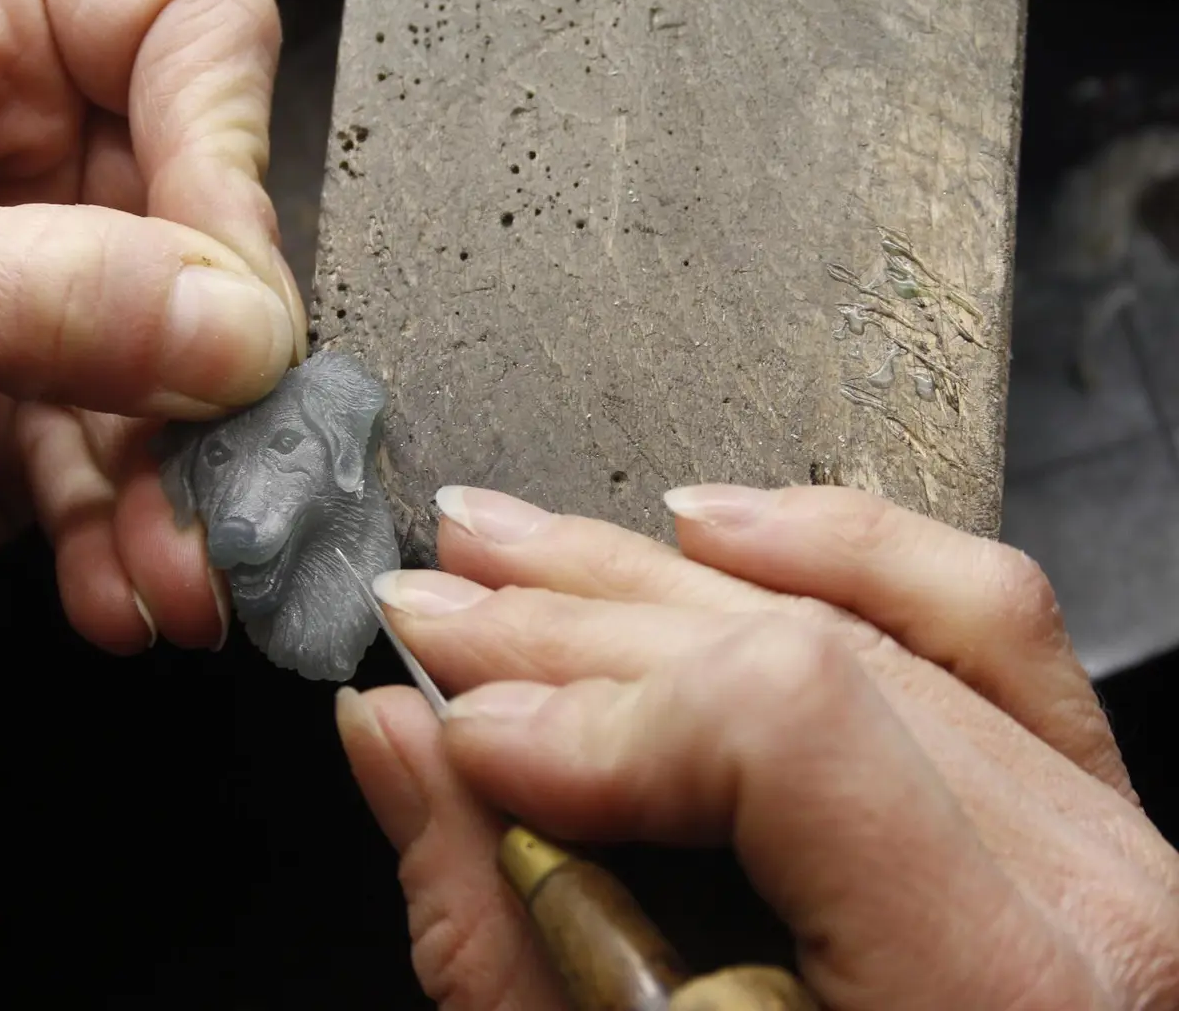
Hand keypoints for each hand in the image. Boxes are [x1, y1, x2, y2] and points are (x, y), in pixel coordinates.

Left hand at [0, 0, 305, 651]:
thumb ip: (35, 281)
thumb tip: (237, 332)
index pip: (198, 32)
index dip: (236, 166)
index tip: (224, 304)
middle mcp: (15, 136)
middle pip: (200, 235)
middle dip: (214, 395)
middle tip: (235, 499)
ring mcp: (13, 263)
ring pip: (158, 368)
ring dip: (175, 494)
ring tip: (179, 584)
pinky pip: (92, 442)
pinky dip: (112, 528)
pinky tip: (121, 586)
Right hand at [337, 484, 1178, 1009]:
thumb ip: (501, 933)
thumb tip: (402, 744)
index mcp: (995, 988)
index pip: (781, 727)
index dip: (595, 710)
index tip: (468, 730)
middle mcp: (1075, 884)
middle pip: (794, 649)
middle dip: (575, 626)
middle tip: (440, 606)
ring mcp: (1089, 818)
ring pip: (857, 606)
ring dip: (655, 571)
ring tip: (521, 545)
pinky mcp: (1068, 783)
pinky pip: (968, 605)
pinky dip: (828, 544)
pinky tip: (706, 526)